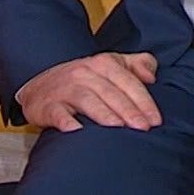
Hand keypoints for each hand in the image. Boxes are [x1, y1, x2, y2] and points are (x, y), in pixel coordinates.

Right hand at [18, 52, 160, 131]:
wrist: (38, 87)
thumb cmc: (81, 80)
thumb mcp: (108, 65)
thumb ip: (135, 65)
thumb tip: (151, 76)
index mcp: (102, 63)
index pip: (127, 81)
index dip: (143, 100)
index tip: (155, 120)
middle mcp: (83, 73)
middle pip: (109, 91)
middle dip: (128, 110)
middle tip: (142, 128)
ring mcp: (64, 90)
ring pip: (86, 99)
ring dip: (103, 113)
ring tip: (118, 126)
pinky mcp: (47, 106)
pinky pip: (57, 113)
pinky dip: (66, 121)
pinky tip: (76, 131)